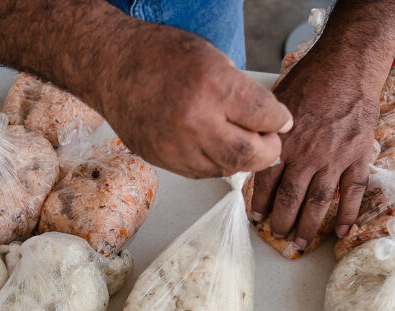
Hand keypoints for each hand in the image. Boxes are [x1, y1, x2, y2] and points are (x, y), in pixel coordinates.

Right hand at [95, 25, 292, 178]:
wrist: (112, 67)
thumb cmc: (159, 55)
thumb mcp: (213, 59)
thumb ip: (242, 92)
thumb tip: (268, 120)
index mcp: (213, 88)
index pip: (265, 116)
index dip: (280, 120)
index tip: (282, 121)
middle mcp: (194, 122)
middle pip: (249, 155)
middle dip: (268, 151)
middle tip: (270, 142)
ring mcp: (174, 146)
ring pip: (225, 169)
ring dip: (240, 159)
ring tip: (240, 142)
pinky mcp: (160, 159)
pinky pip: (199, 172)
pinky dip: (214, 162)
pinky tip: (213, 146)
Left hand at [250, 46, 382, 248]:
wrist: (349, 64)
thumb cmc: (310, 79)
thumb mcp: (276, 103)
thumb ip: (266, 133)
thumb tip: (252, 154)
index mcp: (283, 143)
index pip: (265, 183)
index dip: (259, 204)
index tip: (256, 218)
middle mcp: (307, 154)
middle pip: (290, 198)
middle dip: (282, 222)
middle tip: (278, 235)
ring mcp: (335, 157)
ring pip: (319, 201)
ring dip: (309, 226)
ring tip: (302, 243)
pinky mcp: (359, 155)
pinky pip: (353, 190)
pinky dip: (348, 213)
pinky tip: (342, 231)